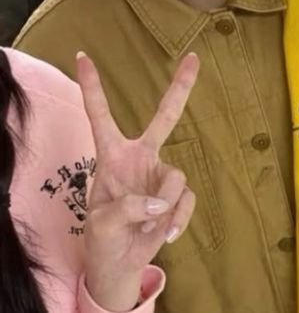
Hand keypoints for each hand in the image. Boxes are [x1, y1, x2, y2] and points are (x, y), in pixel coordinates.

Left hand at [77, 52, 198, 310]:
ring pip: (175, 177)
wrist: (120, 262)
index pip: (99, 115)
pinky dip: (177, 219)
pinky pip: (186, 200)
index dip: (91, 86)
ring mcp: (161, 174)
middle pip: (165, 117)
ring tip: (150, 225)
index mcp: (112, 155)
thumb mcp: (101, 223)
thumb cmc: (103, 236)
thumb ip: (126, 207)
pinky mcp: (177, 196)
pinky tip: (166, 234)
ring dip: (164, 205)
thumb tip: (158, 201)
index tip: (82, 56)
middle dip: (181, 87)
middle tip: (194, 59)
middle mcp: (140, 157)